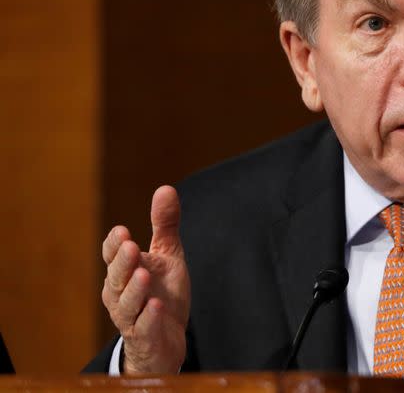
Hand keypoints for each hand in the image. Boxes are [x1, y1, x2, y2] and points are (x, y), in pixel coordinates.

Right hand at [101, 185, 189, 373]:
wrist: (168, 338)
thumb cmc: (163, 291)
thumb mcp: (168, 255)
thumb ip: (164, 225)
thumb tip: (165, 188)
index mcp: (123, 271)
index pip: (112, 255)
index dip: (115, 245)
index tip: (122, 231)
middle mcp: (120, 293)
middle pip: (116, 277)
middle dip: (122, 262)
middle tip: (131, 246)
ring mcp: (130, 316)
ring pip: (125, 303)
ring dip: (134, 289)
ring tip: (143, 274)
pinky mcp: (144, 336)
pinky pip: (142, 327)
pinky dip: (148, 317)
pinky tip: (157, 305)